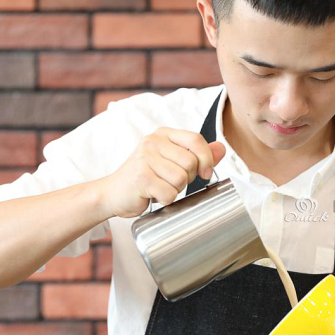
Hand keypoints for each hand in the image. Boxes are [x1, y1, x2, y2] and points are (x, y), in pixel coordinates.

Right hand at [101, 127, 225, 218]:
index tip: (204, 173)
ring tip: (160, 187)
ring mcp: (145, 158)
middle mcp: (153, 141)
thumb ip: (197, 154)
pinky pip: (169, 193)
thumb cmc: (145, 177)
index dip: (206, 158)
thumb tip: (221, 148)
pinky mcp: (141, 177)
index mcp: (163, 134)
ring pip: (181, 179)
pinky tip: (153, 195)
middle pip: (191, 162)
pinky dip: (165, 200)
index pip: (196, 140)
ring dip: (175, 190)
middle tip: (170, 181)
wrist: (112, 193)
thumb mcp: (171, 161)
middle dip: (187, 179)